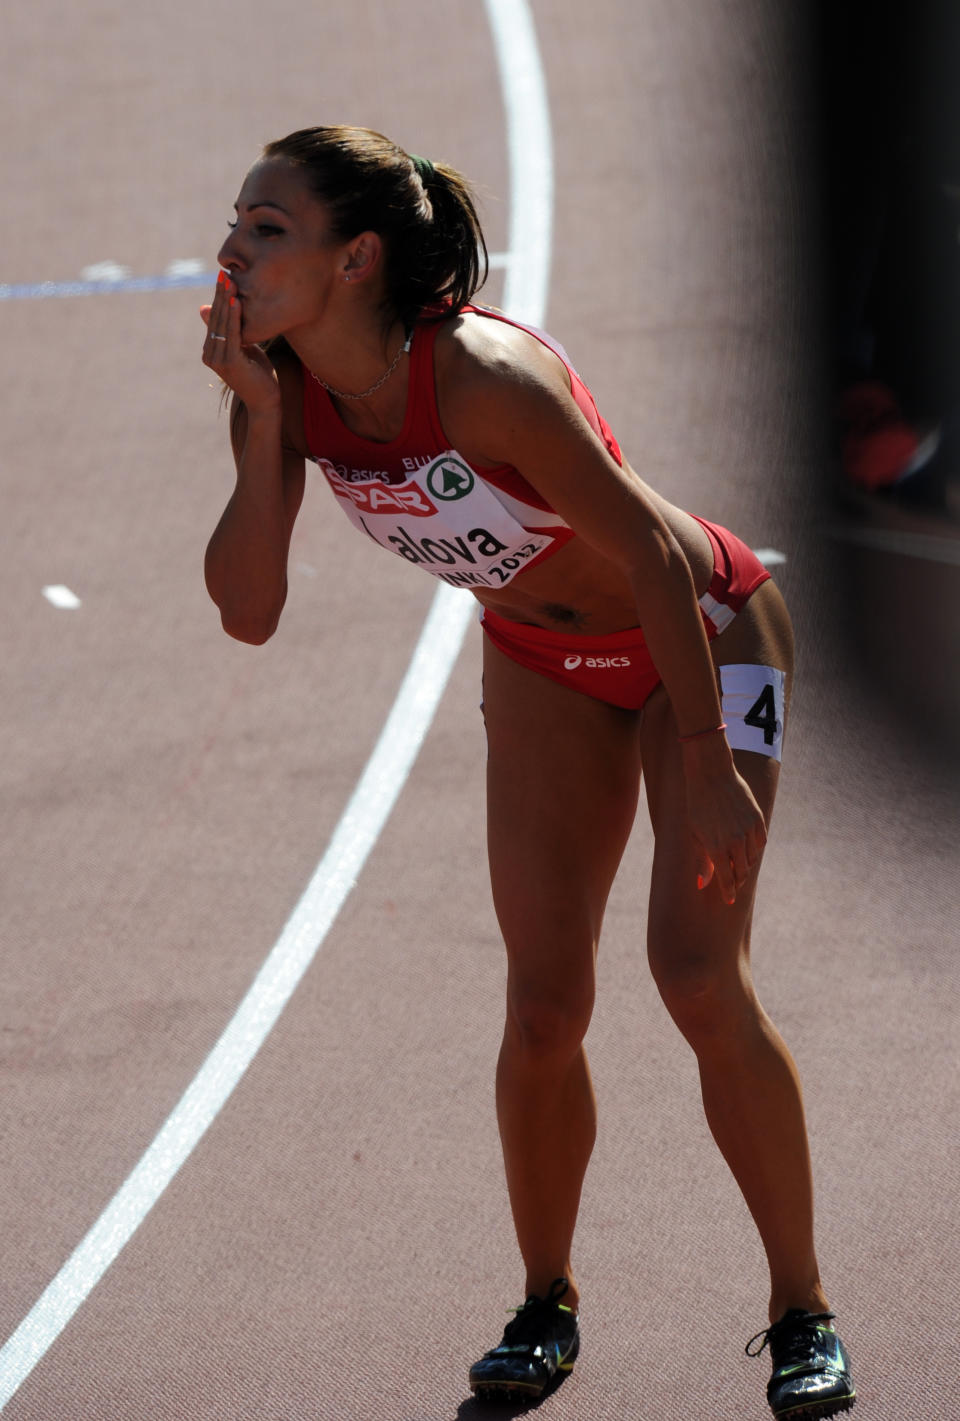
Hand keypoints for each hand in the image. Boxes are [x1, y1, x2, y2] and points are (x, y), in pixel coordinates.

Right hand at [200, 271, 280, 414]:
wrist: (265, 402)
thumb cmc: (259, 375)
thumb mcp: (246, 348)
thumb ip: (235, 332)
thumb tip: (227, 313)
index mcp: (211, 349)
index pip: (214, 317)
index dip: (219, 297)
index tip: (224, 277)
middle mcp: (209, 354)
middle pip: (215, 317)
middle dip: (220, 294)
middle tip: (224, 272)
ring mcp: (217, 359)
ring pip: (221, 324)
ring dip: (226, 301)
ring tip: (231, 281)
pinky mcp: (229, 363)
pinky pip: (232, 335)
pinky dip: (234, 317)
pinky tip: (237, 302)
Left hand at [686, 765, 767, 905]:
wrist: (711, 775)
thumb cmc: (697, 805)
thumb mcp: (695, 834)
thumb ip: (702, 860)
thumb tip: (702, 885)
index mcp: (716, 847)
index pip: (726, 879)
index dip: (729, 892)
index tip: (730, 900)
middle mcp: (734, 841)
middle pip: (742, 871)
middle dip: (737, 880)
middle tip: (733, 883)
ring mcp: (748, 830)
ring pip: (752, 858)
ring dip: (746, 865)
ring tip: (739, 866)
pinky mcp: (757, 819)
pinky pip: (760, 842)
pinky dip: (755, 849)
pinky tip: (748, 849)